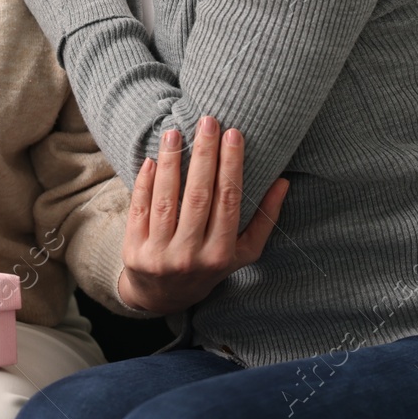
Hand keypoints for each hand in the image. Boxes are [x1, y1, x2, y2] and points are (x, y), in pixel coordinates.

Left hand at [117, 117, 289, 314]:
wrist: (162, 296)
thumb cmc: (209, 266)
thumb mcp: (242, 253)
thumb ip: (264, 220)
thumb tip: (283, 182)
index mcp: (220, 254)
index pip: (228, 201)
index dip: (231, 166)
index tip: (233, 133)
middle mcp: (190, 255)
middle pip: (198, 196)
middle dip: (204, 155)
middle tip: (208, 121)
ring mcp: (160, 254)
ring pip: (166, 200)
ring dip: (170, 163)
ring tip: (175, 133)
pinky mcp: (134, 250)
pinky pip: (139, 209)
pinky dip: (144, 182)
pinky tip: (152, 159)